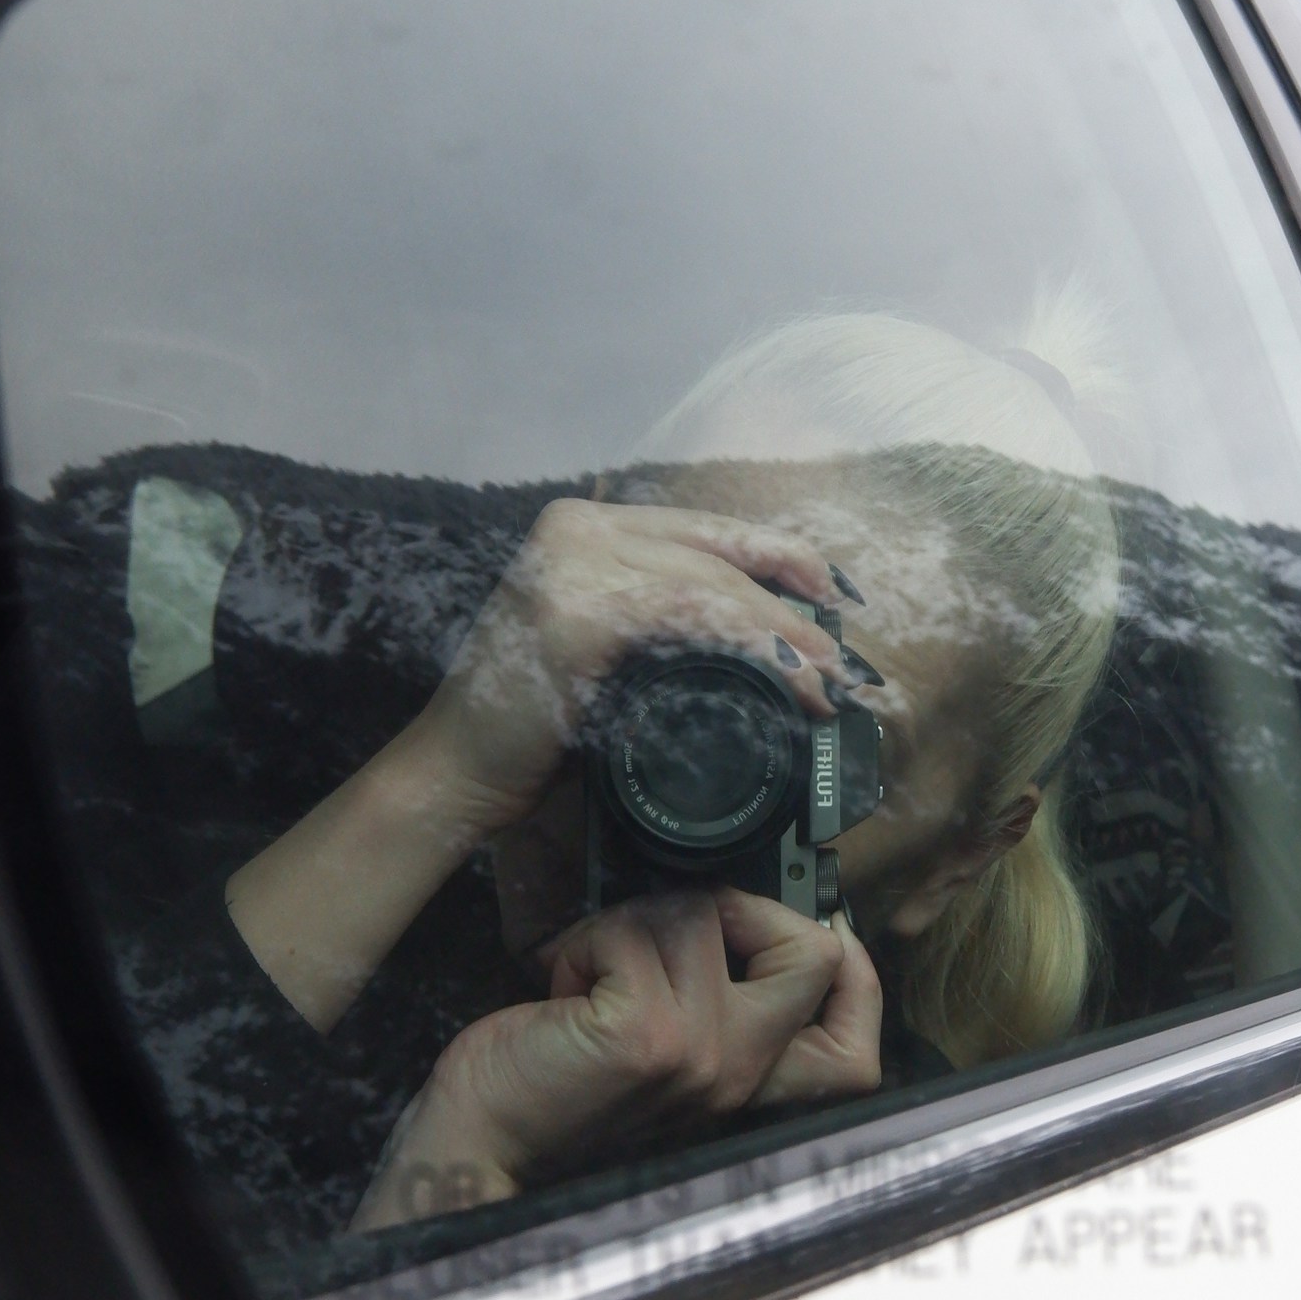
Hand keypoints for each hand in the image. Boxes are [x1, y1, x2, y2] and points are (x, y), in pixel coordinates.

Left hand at [354, 890, 882, 1227]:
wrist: (482, 1145)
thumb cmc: (556, 1087)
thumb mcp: (663, 1053)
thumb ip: (715, 1003)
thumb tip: (739, 906)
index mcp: (751, 1084)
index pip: (857, 1050)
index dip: (851, 971)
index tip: (799, 931)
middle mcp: (740, 1074)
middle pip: (813, 953)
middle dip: (743, 907)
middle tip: (675, 927)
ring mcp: (700, 1055)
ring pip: (701, 915)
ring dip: (630, 921)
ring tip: (590, 971)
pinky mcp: (645, 1034)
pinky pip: (633, 928)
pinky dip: (584, 939)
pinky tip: (560, 984)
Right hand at [414, 499, 850, 841]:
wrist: (454, 775)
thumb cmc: (533, 726)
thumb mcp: (607, 652)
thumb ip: (662, 623)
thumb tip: (766, 633)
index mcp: (585, 525)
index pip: (704, 529)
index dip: (781, 556)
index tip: (836, 597)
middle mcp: (576, 526)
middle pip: (716, 552)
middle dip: (794, 605)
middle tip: (846, 659)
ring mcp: (571, 561)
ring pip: (711, 585)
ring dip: (785, 636)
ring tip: (830, 681)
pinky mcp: (576, 611)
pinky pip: (690, 617)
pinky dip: (752, 648)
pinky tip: (791, 680)